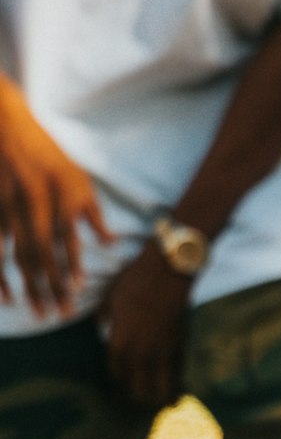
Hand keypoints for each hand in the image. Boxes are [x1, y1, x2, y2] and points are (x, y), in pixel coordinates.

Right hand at [0, 89, 113, 315]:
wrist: (4, 124)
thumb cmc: (48, 154)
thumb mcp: (78, 177)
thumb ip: (93, 213)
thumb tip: (111, 244)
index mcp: (59, 194)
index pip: (68, 237)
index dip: (73, 264)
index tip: (79, 290)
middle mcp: (34, 201)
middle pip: (44, 252)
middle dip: (52, 285)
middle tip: (59, 314)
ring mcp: (9, 205)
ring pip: (18, 253)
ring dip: (28, 285)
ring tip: (36, 312)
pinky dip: (0, 271)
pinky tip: (7, 294)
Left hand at [100, 245, 190, 407]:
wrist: (169, 271)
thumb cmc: (136, 280)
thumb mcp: (110, 297)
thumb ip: (104, 317)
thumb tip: (101, 326)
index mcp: (118, 343)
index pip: (116, 374)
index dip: (118, 382)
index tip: (120, 386)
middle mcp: (139, 354)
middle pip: (137, 388)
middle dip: (138, 397)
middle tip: (139, 401)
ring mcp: (161, 352)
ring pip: (161, 388)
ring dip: (161, 399)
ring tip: (164, 406)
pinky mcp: (181, 345)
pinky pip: (178, 373)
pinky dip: (179, 384)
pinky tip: (180, 391)